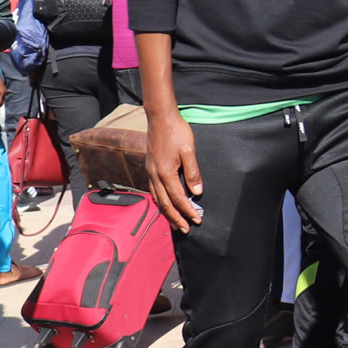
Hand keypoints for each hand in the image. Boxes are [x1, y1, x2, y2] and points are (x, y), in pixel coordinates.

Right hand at [144, 109, 204, 232]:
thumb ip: (193, 172)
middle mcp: (155, 175)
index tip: (197, 220)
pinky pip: (153, 191)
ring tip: (175, 222)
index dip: (188, 211)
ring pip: (157, 199)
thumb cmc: (176, 131)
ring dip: (166, 212)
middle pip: (165, 204)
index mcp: (166, 173)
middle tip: (185, 229)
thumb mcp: (189, 151)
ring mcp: (150, 172)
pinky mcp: (149, 168)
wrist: (160, 117)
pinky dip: (160, 202)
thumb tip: (197, 192)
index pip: (178, 198)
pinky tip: (165, 204)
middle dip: (175, 218)